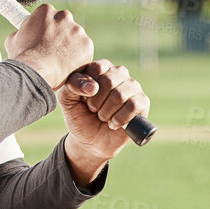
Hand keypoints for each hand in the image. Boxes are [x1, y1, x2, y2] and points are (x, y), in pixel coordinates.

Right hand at [6, 4, 92, 89]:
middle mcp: (64, 15)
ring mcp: (77, 30)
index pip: (49, 16)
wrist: (37, 71)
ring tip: (58, 62)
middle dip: (60, 36)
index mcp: (46, 10)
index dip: (46, 29)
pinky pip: (83, 52)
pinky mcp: (87, 44)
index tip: (44, 38)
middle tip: (52, 51)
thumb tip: (20, 33)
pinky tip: (67, 67)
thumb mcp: (13, 40)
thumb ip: (20, 33)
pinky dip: (78, 59)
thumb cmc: (23, 57)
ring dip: (69, 47)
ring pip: (75, 39)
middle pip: (64, 25)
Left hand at [59, 59, 148, 181]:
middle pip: (109, 81)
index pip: (97, 68)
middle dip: (96, 102)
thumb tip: (92, 87)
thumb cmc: (79, 116)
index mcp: (101, 67)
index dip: (87, 89)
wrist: (91, 141)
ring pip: (120, 95)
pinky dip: (118, 119)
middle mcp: (119, 73)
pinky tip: (113, 124)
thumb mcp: (67, 99)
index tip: (83, 100)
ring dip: (106, 113)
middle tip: (93, 110)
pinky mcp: (142, 102)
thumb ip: (71, 85)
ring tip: (103, 117)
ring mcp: (133, 87)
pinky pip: (133, 106)